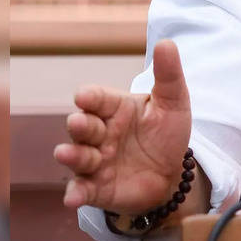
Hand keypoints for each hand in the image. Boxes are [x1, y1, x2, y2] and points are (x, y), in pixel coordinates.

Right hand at [54, 40, 193, 213]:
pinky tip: (73, 197)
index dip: (90, 97)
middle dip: (80, 124)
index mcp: (115, 108)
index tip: (85, 96)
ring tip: (66, 154)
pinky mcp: (96, 187)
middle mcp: (100, 133)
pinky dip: (75, 193)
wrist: (172, 174)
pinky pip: (82, 189)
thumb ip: (168, 75)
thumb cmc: (166, 133)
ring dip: (71, 155)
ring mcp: (96, 160)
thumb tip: (167, 43)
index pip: (97, 98)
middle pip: (83, 125)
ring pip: (78, 155)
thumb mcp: (173, 103)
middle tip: (81, 123)